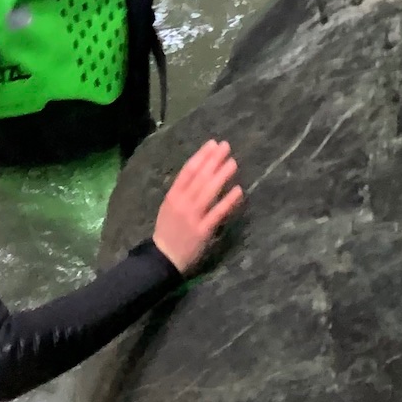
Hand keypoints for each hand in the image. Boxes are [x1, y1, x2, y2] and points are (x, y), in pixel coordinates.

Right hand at [152, 138, 243, 273]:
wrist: (164, 257)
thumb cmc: (168, 229)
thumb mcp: (169, 206)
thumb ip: (181, 190)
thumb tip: (199, 172)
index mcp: (173, 195)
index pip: (188, 170)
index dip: (201, 156)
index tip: (212, 144)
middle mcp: (183, 202)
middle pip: (200, 177)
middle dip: (213, 160)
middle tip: (226, 146)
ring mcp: (193, 216)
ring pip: (209, 192)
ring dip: (222, 176)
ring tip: (233, 163)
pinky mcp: (203, 230)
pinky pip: (217, 213)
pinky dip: (228, 201)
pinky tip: (238, 190)